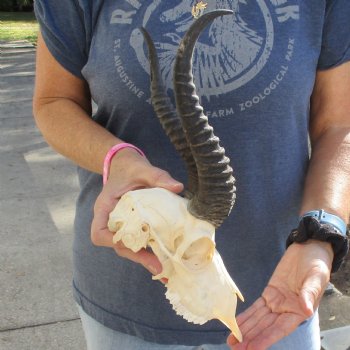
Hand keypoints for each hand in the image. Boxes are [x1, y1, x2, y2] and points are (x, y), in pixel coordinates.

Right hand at [91, 148, 183, 275]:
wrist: (125, 165)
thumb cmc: (130, 167)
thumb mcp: (143, 169)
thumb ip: (158, 177)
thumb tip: (178, 187)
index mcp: (105, 207)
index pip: (99, 233)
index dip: (112, 242)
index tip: (132, 244)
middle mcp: (110, 219)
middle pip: (117, 245)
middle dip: (137, 256)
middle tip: (159, 267)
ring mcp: (120, 224)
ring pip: (128, 246)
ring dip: (144, 257)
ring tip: (164, 268)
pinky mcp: (131, 225)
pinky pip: (137, 240)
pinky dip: (148, 249)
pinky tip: (164, 256)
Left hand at [227, 240, 332, 349]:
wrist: (308, 248)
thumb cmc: (317, 263)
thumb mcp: (316, 276)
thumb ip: (309, 293)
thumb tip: (307, 309)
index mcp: (300, 311)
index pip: (280, 328)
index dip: (266, 338)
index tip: (253, 348)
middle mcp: (287, 310)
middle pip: (266, 327)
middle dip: (251, 337)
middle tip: (236, 348)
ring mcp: (277, 302)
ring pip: (258, 319)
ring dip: (246, 330)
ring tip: (232, 342)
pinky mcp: (270, 292)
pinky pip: (256, 306)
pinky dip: (246, 315)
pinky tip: (237, 323)